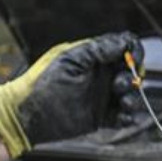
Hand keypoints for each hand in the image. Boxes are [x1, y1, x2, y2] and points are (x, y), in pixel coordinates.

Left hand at [0, 31, 143, 157]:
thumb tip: (120, 43)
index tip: (134, 62)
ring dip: (132, 98)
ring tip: (123, 103)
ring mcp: (101, 96)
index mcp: (92, 57)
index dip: (133, 53)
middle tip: (118, 86)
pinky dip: (128, 117)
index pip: (123, 48)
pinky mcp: (100, 116)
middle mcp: (99, 75)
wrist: (27, 116)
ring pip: (130, 94)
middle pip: (131, 71)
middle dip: (132, 78)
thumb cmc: (39, 85)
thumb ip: (95, 51)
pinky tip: (124, 117)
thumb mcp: (67, 61)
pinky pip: (122, 116)